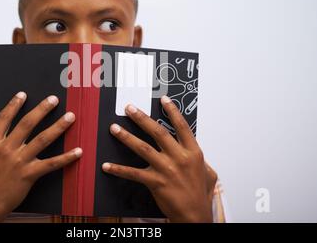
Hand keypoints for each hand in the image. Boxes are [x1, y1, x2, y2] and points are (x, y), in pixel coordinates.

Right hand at [0, 92, 81, 222]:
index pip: (3, 119)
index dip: (13, 105)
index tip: (23, 95)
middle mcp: (6, 149)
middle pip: (27, 123)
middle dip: (42, 109)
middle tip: (54, 99)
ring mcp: (19, 161)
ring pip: (42, 139)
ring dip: (58, 126)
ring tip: (70, 116)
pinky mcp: (29, 174)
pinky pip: (51, 164)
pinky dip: (66, 157)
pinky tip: (78, 151)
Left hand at [102, 95, 217, 222]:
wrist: (195, 216)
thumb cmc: (200, 194)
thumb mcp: (208, 173)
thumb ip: (201, 160)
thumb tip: (194, 152)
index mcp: (193, 152)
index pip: (181, 126)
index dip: (172, 111)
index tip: (163, 99)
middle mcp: (179, 157)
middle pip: (158, 132)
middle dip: (141, 118)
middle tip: (129, 108)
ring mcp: (166, 169)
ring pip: (143, 148)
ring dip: (127, 137)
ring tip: (114, 128)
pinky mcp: (155, 182)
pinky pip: (133, 173)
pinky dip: (119, 169)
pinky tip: (108, 165)